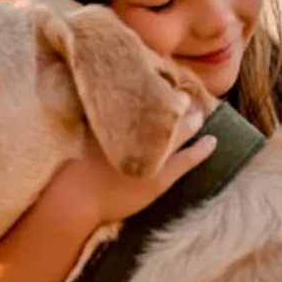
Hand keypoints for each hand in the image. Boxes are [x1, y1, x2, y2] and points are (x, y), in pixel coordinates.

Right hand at [44, 94, 216, 226]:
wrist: (73, 197)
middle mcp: (139, 133)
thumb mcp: (76, 129)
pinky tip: (213, 142)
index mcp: (119, 119)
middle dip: (177, 103)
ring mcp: (152, 156)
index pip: (145, 99)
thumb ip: (90, 113)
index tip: (162, 84)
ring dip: (192, 121)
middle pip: (165, 112)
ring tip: (200, 114)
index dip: (156, 92)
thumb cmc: (68, 165)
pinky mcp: (160, 178)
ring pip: (181, 132)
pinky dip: (201, 150)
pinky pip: (188, 160)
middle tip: (185, 96)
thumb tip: (93, 96)